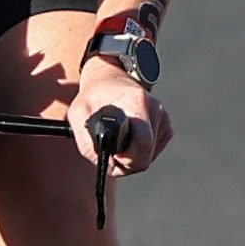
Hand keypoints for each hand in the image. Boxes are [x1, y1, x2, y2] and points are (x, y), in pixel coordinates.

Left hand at [73, 57, 168, 174]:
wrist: (109, 79)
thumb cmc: (93, 97)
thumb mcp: (78, 115)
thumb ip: (88, 144)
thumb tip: (110, 166)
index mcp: (136, 102)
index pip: (142, 143)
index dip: (124, 158)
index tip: (109, 154)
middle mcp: (155, 110)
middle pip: (145, 157)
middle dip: (125, 163)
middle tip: (110, 152)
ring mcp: (163, 119)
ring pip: (148, 157)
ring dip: (130, 158)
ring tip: (116, 140)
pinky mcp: (166, 127)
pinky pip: (152, 152)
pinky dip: (138, 152)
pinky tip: (127, 138)